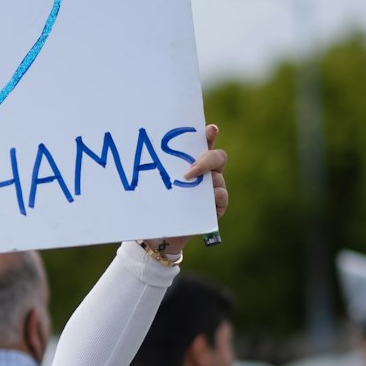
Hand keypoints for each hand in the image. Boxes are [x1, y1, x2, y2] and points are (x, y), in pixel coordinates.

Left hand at [143, 123, 227, 254]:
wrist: (157, 234)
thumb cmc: (155, 204)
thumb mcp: (153, 184)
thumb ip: (158, 168)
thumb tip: (143, 148)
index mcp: (191, 162)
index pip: (204, 143)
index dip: (209, 134)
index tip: (210, 130)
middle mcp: (205, 173)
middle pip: (218, 157)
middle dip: (207, 160)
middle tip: (189, 171)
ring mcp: (212, 189)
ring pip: (218, 179)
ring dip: (208, 182)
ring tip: (190, 191)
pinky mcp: (216, 207)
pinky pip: (222, 197)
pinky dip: (216, 197)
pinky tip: (207, 201)